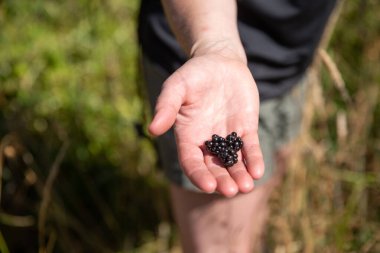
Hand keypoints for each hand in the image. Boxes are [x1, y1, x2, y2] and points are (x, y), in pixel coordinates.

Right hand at [149, 52, 263, 196]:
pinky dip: (254, 159)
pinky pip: (250, 148)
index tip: (209, 186)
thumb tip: (153, 129)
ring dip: (239, 175)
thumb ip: (166, 106)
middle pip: (214, 167)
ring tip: (247, 186)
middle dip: (222, 180)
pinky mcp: (246, 129)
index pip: (191, 162)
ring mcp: (227, 137)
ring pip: (233, 162)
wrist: (220, 62)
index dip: (199, 175)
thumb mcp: (177, 86)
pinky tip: (258, 170)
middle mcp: (207, 141)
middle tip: (231, 191)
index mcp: (188, 136)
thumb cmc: (194, 74)